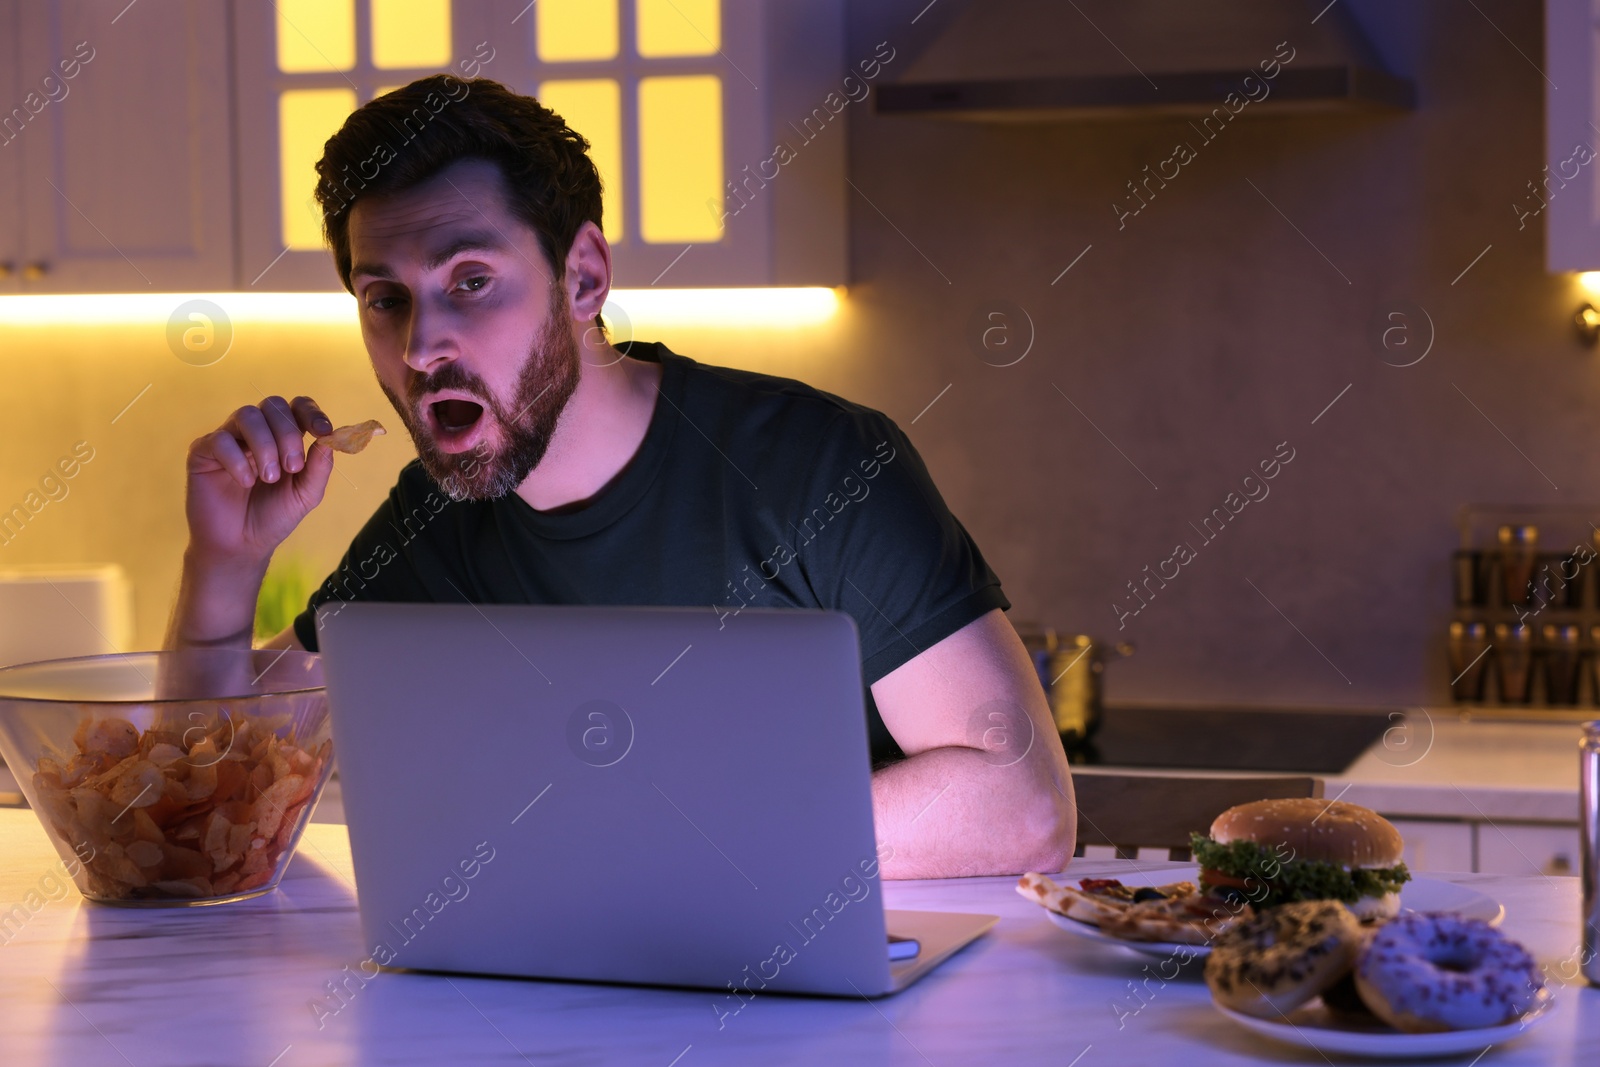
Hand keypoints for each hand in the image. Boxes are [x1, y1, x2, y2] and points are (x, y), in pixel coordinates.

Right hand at [183, 395, 335, 566]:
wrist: (240, 545)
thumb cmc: (273, 517)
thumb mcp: (306, 494)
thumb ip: (319, 467)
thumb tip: (330, 439)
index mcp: (283, 437)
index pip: (296, 407)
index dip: (311, 412)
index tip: (323, 431)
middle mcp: (256, 432)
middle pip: (273, 405)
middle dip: (288, 434)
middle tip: (292, 467)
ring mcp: (228, 438)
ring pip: (247, 415)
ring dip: (264, 445)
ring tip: (269, 478)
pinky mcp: (203, 451)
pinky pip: (220, 439)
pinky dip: (237, 460)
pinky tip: (246, 482)